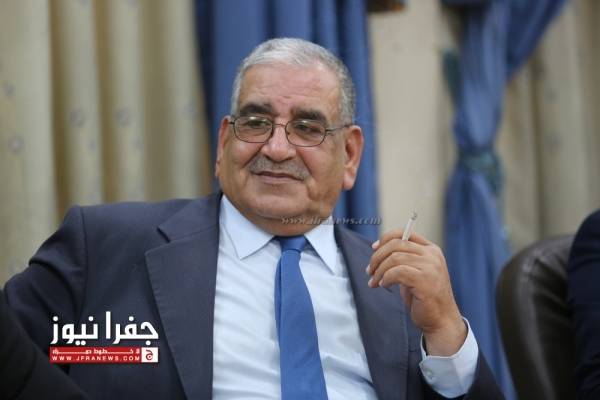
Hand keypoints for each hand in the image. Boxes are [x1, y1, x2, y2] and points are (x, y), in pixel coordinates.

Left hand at [366, 229, 465, 355]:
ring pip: (394, 258)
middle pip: (396, 244)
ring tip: (375, 281)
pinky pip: (397, 272)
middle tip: (370, 270)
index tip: (374, 248)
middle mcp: (432, 255)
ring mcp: (430, 267)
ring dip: (379, 270)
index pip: (405, 233)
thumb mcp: (415, 272)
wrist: (441, 320)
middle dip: (378, 257)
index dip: (386, 238)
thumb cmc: (424, 298)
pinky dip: (385, 278)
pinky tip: (384, 285)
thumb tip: (378, 250)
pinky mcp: (424, 280)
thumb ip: (403, 259)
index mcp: (431, 250)